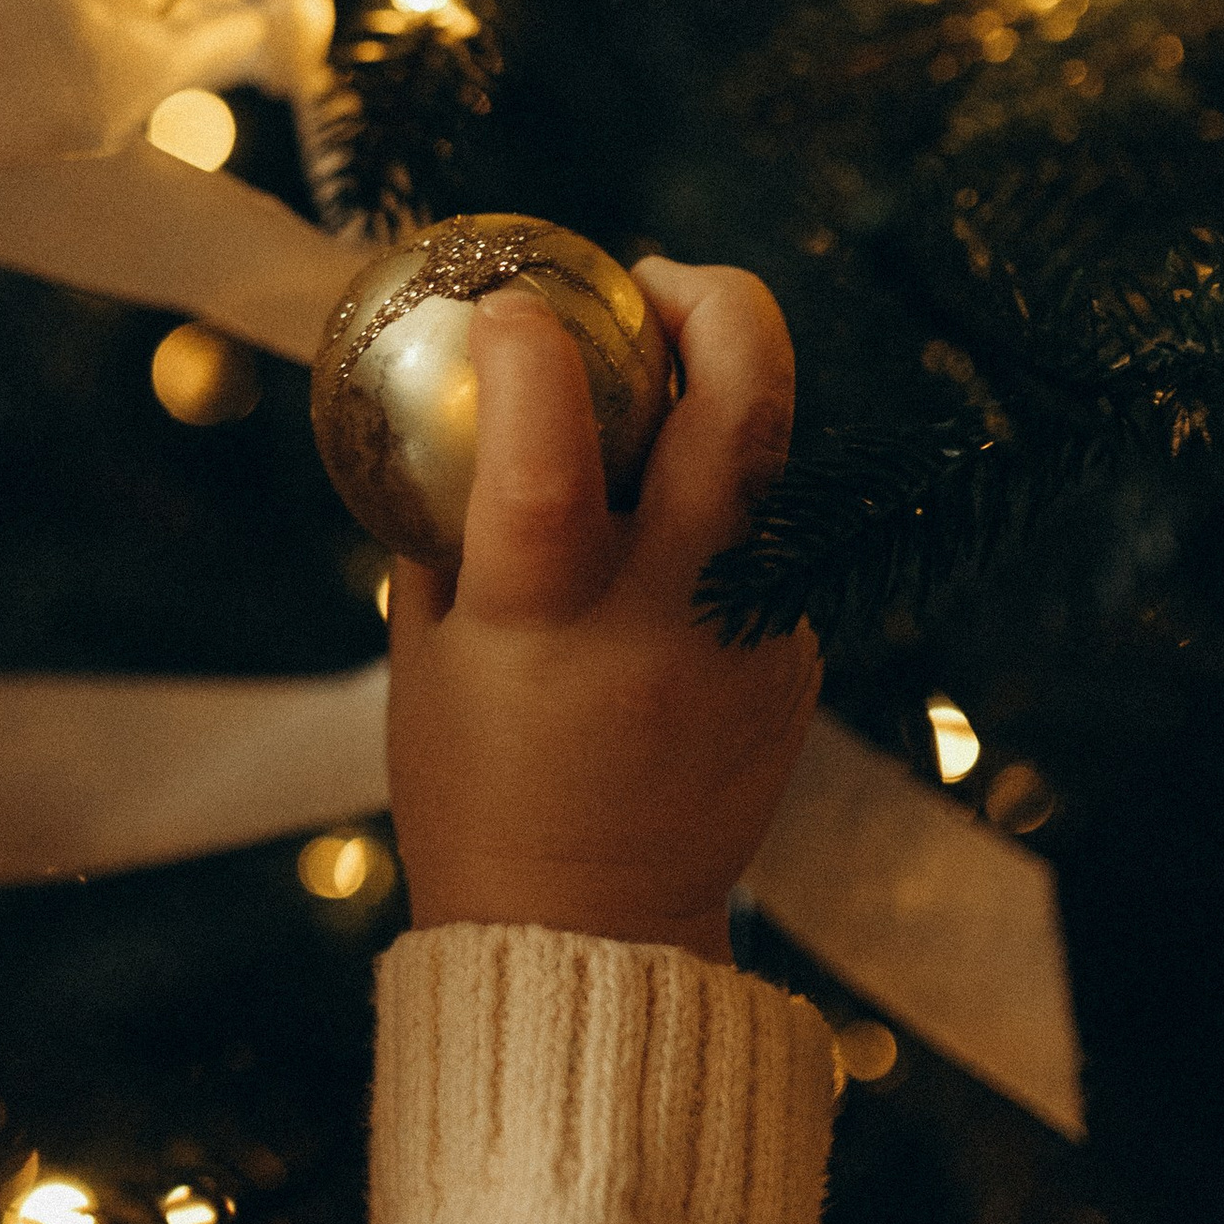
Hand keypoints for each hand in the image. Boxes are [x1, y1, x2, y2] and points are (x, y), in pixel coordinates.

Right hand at [386, 260, 819, 964]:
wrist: (592, 940)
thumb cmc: (475, 795)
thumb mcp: (424, 658)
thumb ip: (447, 531)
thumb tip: (457, 403)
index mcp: (549, 623)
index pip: (548, 448)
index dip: (532, 350)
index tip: (509, 304)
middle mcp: (668, 622)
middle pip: (744, 412)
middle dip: (715, 306)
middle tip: (656, 284)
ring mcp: (751, 643)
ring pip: (774, 469)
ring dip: (724, 404)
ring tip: (661, 395)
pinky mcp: (799, 666)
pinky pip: (771, 549)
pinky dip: (721, 517)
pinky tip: (667, 549)